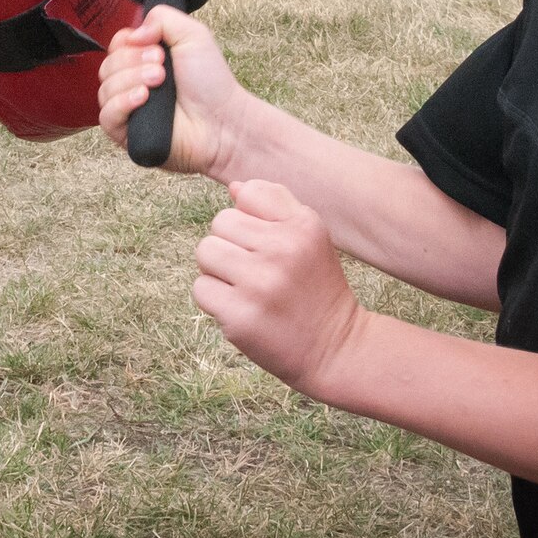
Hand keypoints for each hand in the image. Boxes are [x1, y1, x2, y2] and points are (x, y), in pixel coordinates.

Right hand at [97, 5, 245, 175]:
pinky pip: (106, 115)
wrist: (221, 121)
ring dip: (131, 80)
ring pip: (105, 88)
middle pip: (108, 64)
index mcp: (144, 60)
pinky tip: (143, 98)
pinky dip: (122, 103)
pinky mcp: (126, 133)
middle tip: (162, 67)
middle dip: (133, 61)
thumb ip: (162, 18)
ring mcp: (128, 108)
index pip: (116, 45)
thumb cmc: (211, 83)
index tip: (155, 47)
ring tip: (159, 83)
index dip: (128, 42)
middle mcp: (133, 82)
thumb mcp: (193, 35)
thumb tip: (133, 33)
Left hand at [193, 179, 366, 399]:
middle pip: (220, 223)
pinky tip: (241, 309)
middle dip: (231, 244)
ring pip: (205, 252)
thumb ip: (275, 204)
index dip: (250, 218)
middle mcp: (282, 250)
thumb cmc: (316, 288)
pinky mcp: (240, 316)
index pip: (247, 194)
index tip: (266, 242)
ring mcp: (260, 284)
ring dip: (217, 270)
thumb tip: (234, 188)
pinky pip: (201, 289)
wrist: (336, 349)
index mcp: (302, 226)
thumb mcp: (310, 237)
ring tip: (244, 287)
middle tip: (256, 271)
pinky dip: (214, 300)